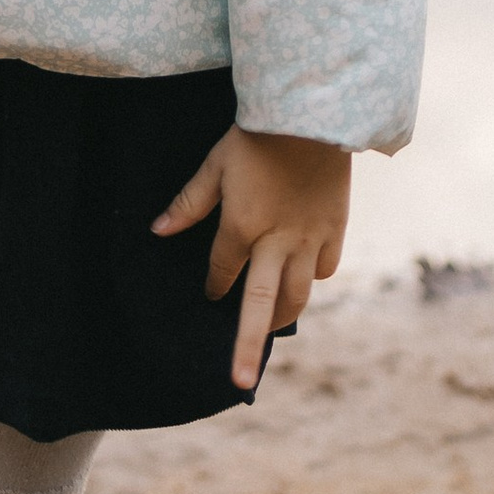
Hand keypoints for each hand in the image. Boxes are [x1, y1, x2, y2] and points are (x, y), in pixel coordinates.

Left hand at [154, 129, 352, 392]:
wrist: (313, 113)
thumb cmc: (257, 135)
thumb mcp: (215, 165)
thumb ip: (188, 204)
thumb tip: (157, 231)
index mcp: (243, 228)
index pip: (221, 273)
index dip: (213, 287)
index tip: (209, 294)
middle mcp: (278, 242)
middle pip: (262, 305)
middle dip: (247, 346)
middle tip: (239, 380)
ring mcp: (310, 239)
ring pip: (299, 293)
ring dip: (284, 315)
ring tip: (272, 330)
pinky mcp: (336, 229)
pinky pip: (326, 266)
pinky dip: (315, 277)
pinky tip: (306, 279)